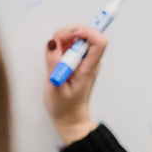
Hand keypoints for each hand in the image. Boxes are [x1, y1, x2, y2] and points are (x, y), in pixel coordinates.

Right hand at [43, 24, 107, 144]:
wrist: (70, 119)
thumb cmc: (64, 108)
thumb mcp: (55, 87)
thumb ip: (53, 63)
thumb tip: (53, 41)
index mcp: (89, 68)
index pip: (99, 41)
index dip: (85, 32)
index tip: (69, 35)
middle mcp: (90, 61)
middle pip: (87, 34)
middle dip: (69, 33)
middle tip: (55, 45)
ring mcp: (85, 60)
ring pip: (78, 37)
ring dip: (63, 40)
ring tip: (54, 58)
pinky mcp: (78, 61)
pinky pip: (72, 45)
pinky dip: (62, 47)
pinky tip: (56, 60)